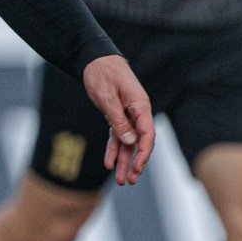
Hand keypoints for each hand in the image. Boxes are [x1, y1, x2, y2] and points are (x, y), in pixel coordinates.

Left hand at [81, 54, 154, 185]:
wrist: (94, 59)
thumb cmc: (102, 73)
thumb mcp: (107, 96)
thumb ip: (118, 120)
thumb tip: (130, 142)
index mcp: (140, 106)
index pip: (147, 134)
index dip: (143, 153)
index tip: (137, 168)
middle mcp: (137, 113)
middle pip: (139, 142)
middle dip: (135, 163)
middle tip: (129, 181)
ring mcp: (127, 115)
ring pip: (128, 143)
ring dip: (123, 161)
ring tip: (121, 180)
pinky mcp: (117, 116)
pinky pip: (117, 136)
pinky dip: (112, 150)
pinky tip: (108, 164)